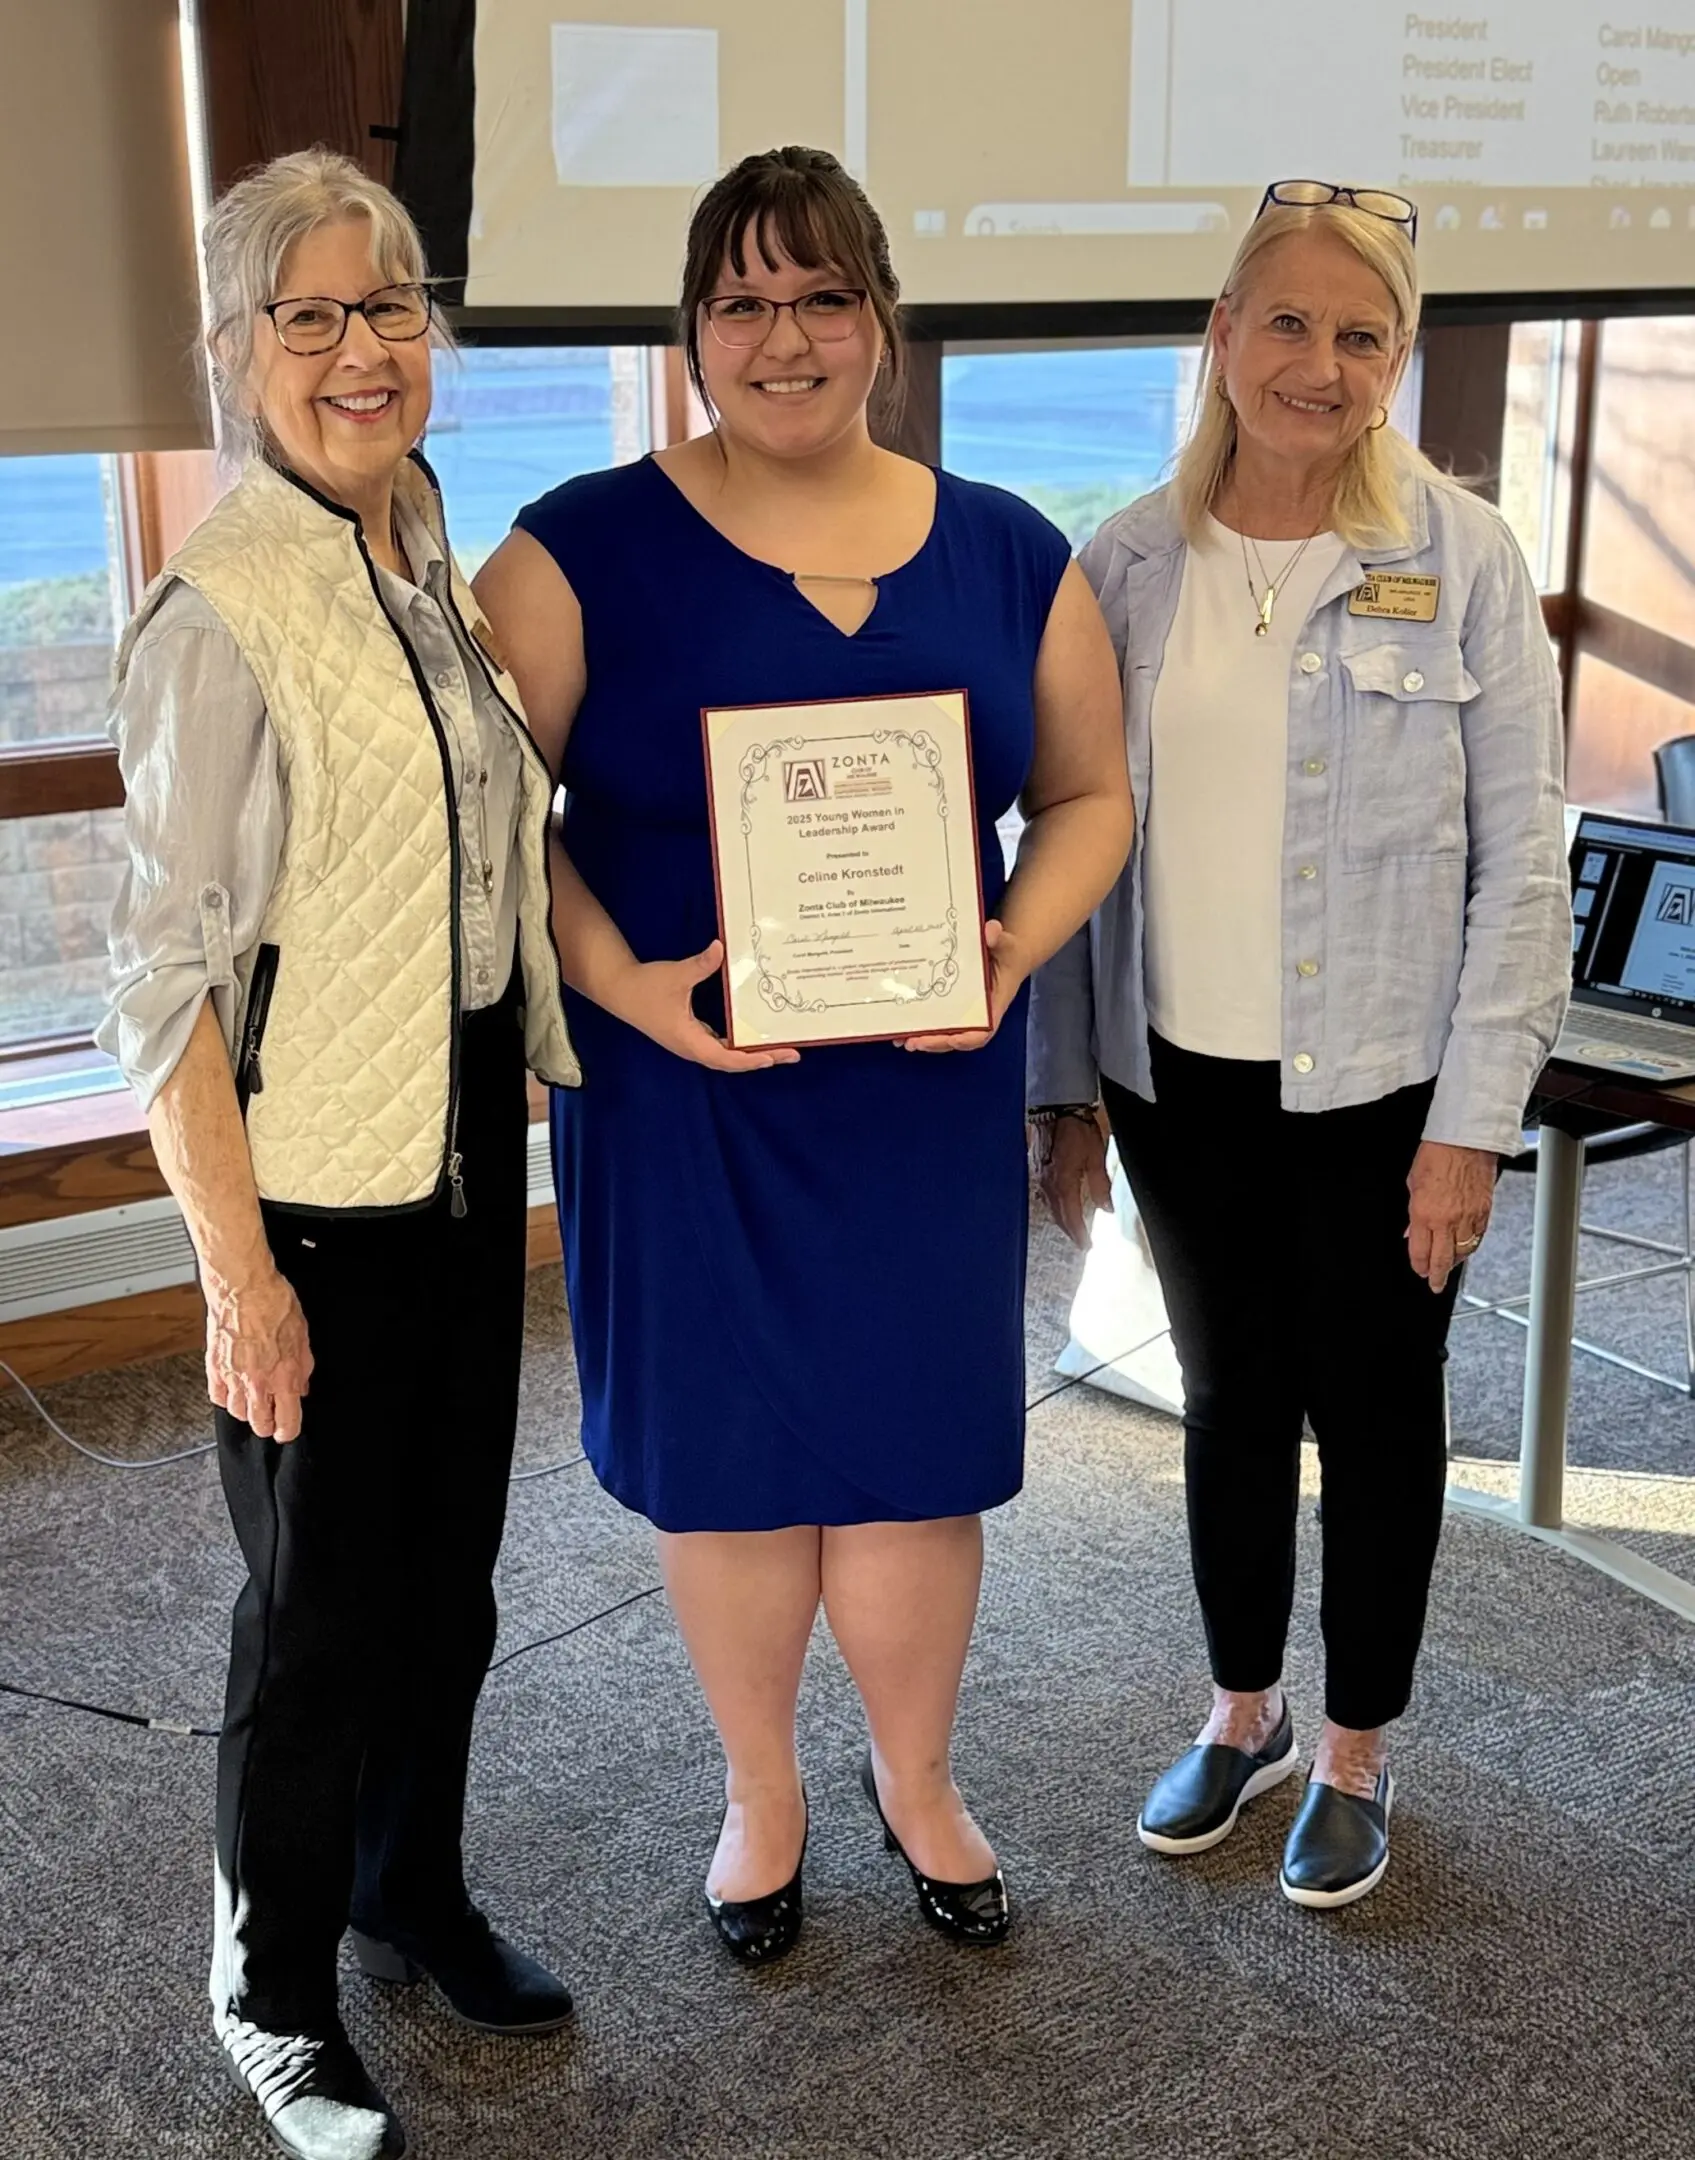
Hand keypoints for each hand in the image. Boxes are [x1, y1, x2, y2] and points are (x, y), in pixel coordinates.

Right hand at [204, 1263, 313, 1441]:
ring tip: (254, 1401)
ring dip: (247, 1411)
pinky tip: (233, 1390)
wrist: (243, 1288)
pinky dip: (226, 1398)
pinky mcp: (214, 1368)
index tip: (287, 1429)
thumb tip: (301, 1385)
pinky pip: (218, 1397)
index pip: (287, 1422)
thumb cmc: (274, 1304)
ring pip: (237, 1414)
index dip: (288, 1431)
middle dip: (268, 1424)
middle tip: (271, 1415)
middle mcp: (257, 1382)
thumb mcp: (302, 1336)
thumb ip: (303, 1366)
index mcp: (284, 1376)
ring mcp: (233, 1377)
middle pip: (259, 1424)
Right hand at [620, 940, 800, 1071]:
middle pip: (732, 1062)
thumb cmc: (646, 986)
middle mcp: (692, 1047)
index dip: (750, 1060)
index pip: (726, 1059)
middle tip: (791, 1054)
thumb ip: (701, 965)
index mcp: (689, 1040)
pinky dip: (737, 1044)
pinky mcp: (689, 1034)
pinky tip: (752, 1034)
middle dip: (761, 1059)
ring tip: (779, 1048)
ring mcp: (691, 1042)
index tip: (773, 1057)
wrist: (619, 989)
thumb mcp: (676, 975)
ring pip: (726, 1056)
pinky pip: (718, 1045)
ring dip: (751, 1054)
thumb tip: (720, 948)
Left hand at [899, 921, 1024, 1053]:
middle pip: (957, 1039)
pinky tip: (900, 1030)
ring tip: (901, 1040)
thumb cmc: (1007, 953)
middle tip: (913, 1042)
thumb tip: (989, 930)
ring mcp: (962, 1013)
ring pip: (944, 1036)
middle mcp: (977, 1015)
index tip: (952, 1040)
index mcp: (993, 1005)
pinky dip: (919, 1029)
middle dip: (935, 1043)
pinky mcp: (951, 1007)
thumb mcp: (1006, 944)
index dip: (968, 1039)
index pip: (983, 1031)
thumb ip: (998, 938)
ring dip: (923, 1041)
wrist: (1003, 955)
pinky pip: (936, 1023)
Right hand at [1033, 1112, 1111, 1250]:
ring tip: (1073, 1227)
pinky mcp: (1036, 1169)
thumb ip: (1101, 1186)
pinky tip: (1060, 1205)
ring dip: (1061, 1219)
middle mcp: (1047, 1184)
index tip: (1086, 1245)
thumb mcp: (1095, 1157)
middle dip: (1070, 1230)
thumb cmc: (1076, 1129)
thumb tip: (1107, 1208)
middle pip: (1058, 1216)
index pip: (1071, 1217)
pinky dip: (1054, 1205)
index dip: (1079, 1234)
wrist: (1056, 1108)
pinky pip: (1044, 1194)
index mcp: (1063, 1183)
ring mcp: (1039, 1177)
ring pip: (1050, 1206)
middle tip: (1081, 1241)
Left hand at [1406, 1140, 1496, 1294]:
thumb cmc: (1436, 1155)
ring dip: (1454, 1262)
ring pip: (1462, 1252)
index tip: (1419, 1270)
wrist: (1464, 1140)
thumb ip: (1413, 1213)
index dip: (1418, 1265)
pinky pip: (1478, 1238)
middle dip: (1437, 1276)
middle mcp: (1446, 1220)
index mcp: (1423, 1213)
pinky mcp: (1484, 1211)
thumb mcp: (1412, 1184)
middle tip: (1434, 1284)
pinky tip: (1466, 1250)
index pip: (1420, 1252)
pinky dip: (1471, 1247)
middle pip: (1442, 1259)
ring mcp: (1467, 1218)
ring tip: (1448, 1268)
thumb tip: (1412, 1231)